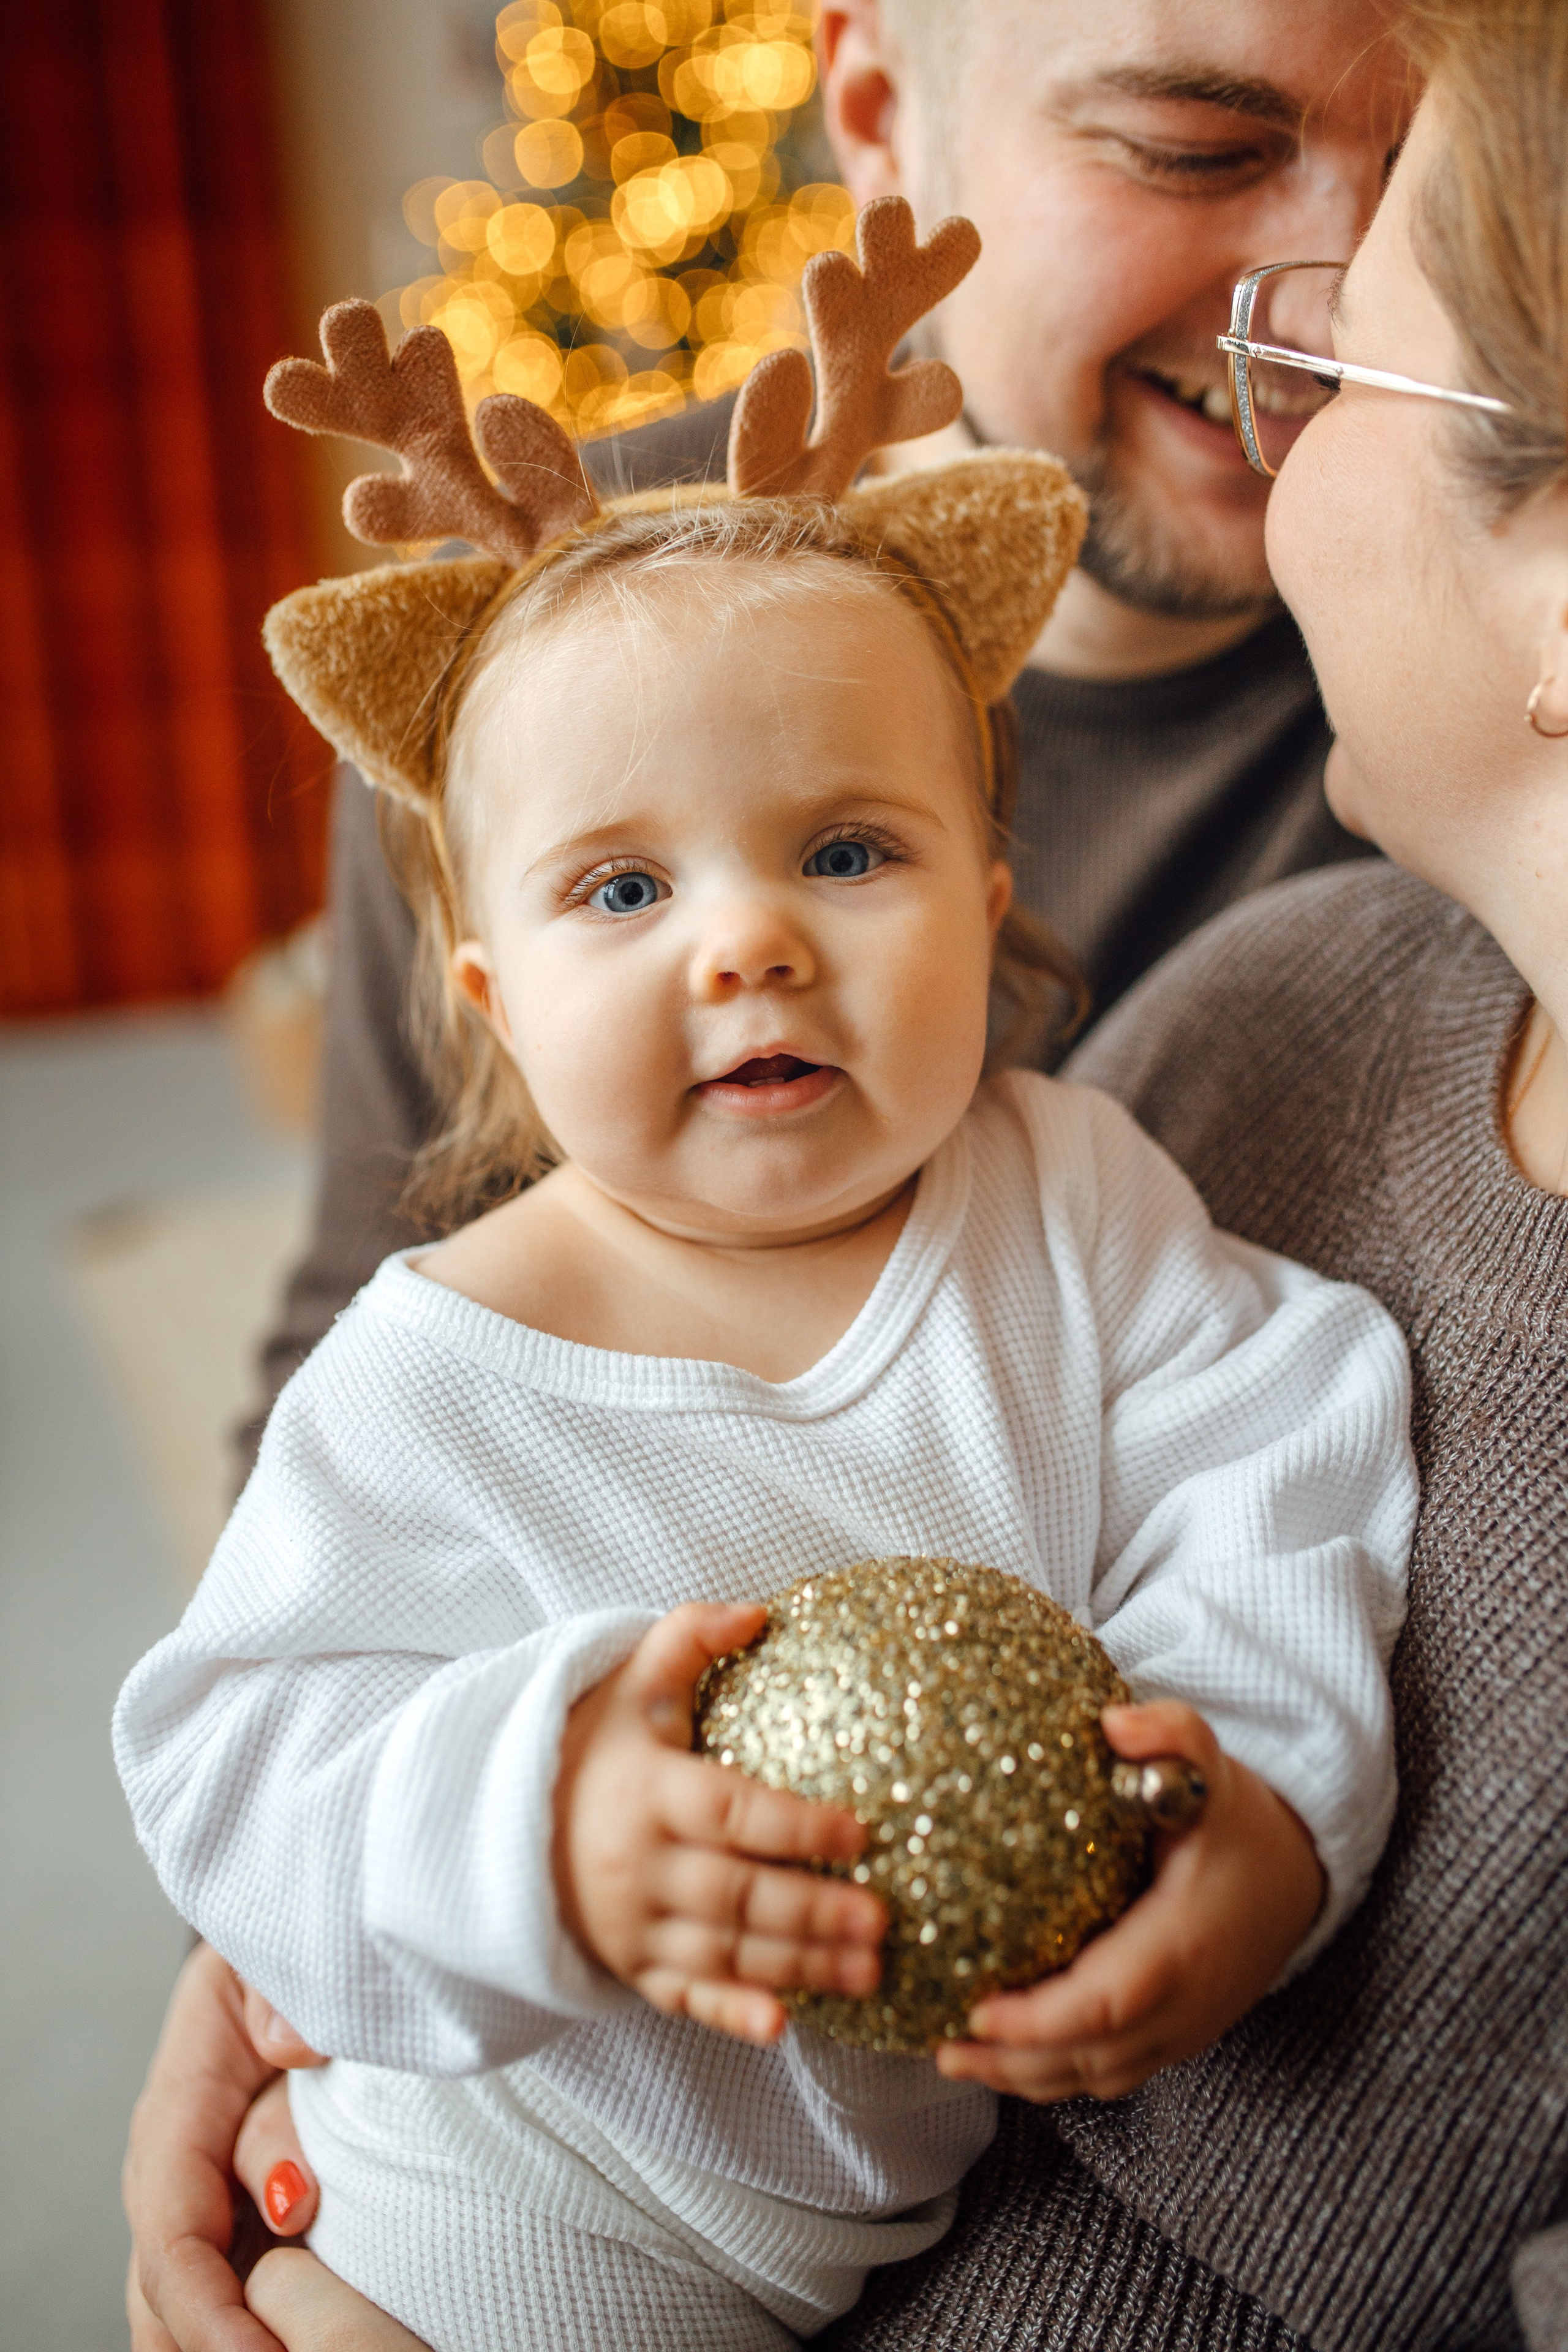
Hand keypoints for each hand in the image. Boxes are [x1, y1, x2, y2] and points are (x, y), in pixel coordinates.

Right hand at [123, 1942, 306, 2351]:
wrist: (314, 1934)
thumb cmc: (304, 1935)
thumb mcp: (291, 1946)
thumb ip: (288, 1992)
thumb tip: (291, 2049)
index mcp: (184, 2096)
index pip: (170, 2223)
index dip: (204, 2303)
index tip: (254, 2348)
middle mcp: (183, 2161)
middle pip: (166, 2287)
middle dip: (211, 2343)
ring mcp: (214, 2191)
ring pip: (190, 2301)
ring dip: (229, 2340)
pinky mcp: (254, 2209)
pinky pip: (239, 2285)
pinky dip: (255, 2329)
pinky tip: (302, 2339)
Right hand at [554, 1602, 886, 2041]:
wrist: (506, 1822)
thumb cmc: (595, 1748)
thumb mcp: (629, 1684)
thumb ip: (688, 1636)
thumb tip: (759, 1612)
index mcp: (649, 1792)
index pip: (729, 1812)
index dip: (793, 1827)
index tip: (858, 1833)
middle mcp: (639, 1866)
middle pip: (736, 1896)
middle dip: (811, 1913)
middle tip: (881, 1921)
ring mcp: (633, 1925)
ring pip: (724, 1954)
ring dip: (799, 1968)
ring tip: (869, 1971)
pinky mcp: (632, 1967)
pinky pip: (683, 1999)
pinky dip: (730, 2016)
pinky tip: (780, 2028)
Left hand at [933, 1701, 1325, 2102]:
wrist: (1296, 1875)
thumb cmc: (1240, 1823)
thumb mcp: (1211, 1768)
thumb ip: (1171, 1735)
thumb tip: (1113, 1722)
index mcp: (1184, 1943)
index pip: (1106, 2002)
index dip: (1040, 2020)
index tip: (977, 2010)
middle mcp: (1187, 2002)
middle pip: (1091, 2055)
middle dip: (1013, 2062)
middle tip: (940, 2046)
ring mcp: (1185, 2028)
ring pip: (1098, 2074)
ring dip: (1026, 2077)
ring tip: (954, 2057)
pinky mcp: (1179, 2036)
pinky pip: (1114, 2071)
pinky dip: (1058, 2074)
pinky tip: (1008, 2058)